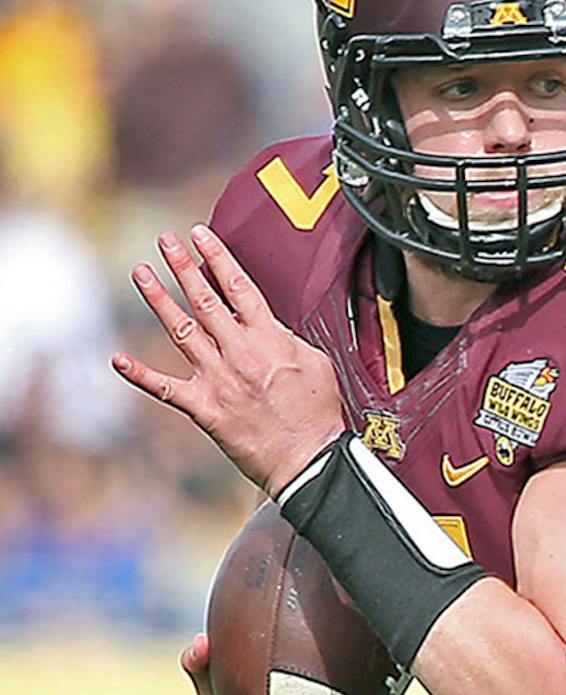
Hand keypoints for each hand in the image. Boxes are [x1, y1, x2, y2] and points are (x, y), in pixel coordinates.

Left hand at [113, 226, 344, 494]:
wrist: (311, 459)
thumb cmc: (319, 416)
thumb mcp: (316, 364)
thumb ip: (288, 339)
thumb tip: (270, 326)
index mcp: (270, 339)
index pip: (238, 287)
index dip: (216, 257)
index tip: (199, 235)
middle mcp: (240, 353)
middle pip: (205, 300)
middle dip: (182, 266)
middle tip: (165, 241)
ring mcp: (219, 379)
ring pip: (181, 330)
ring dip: (157, 298)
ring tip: (141, 272)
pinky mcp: (205, 408)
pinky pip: (165, 388)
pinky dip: (140, 375)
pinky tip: (118, 359)